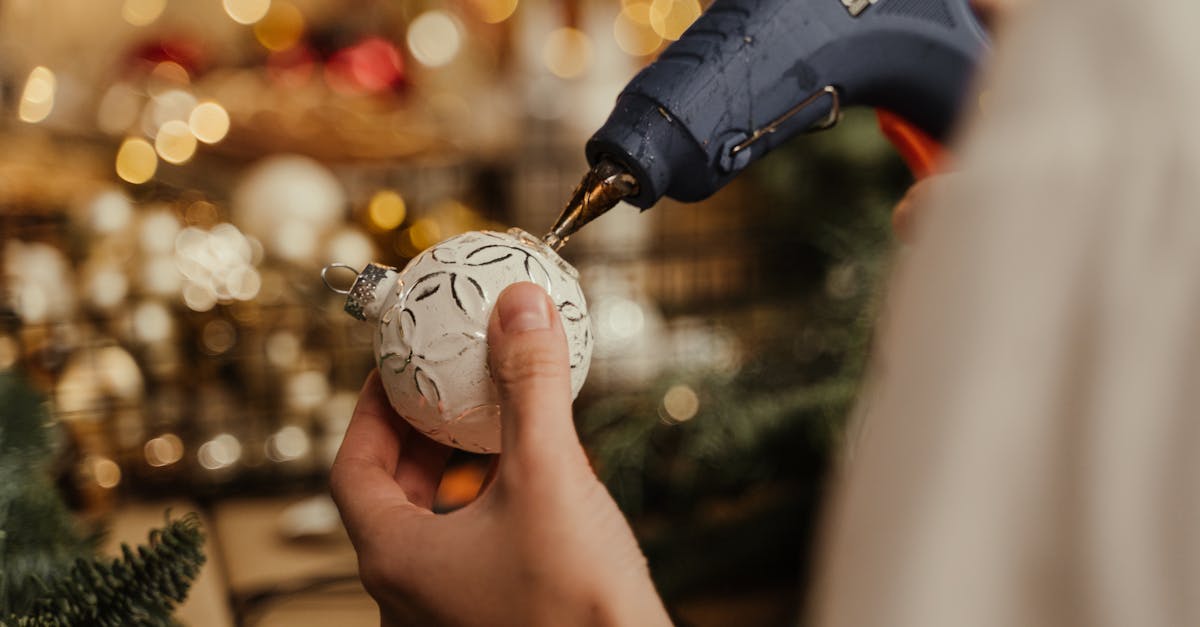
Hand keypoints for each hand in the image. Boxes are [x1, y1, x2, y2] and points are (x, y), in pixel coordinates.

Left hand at [330, 282, 670, 626]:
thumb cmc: (576, 605)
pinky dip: (496, 507)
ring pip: (439, 526)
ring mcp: (451, 614)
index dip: (369, 410)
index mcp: (397, 559)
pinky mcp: (495, 619)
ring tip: (502, 428)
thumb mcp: (548, 476)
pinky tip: (543, 484)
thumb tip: (518, 307)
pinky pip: (477, 552)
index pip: (352, 468)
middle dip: (422, 436)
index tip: (395, 371)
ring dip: (463, 472)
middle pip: (393, 496)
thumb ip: (529, 386)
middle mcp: (410, 594)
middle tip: (450, 391)